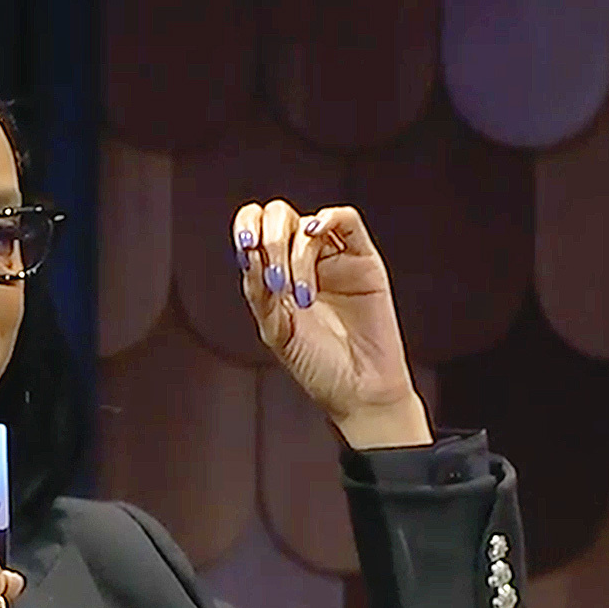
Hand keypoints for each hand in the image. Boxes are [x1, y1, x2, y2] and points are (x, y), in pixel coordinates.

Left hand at [235, 202, 431, 448]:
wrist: (357, 390)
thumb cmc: (318, 366)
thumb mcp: (276, 331)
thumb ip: (259, 294)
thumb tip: (248, 255)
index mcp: (276, 274)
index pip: (256, 230)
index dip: (247, 226)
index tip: (245, 248)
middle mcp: (303, 261)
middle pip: (279, 218)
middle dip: (271, 243)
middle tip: (277, 283)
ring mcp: (334, 258)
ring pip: (307, 224)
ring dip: (296, 255)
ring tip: (303, 296)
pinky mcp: (363, 259)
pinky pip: (347, 221)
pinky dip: (328, 219)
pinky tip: (315, 235)